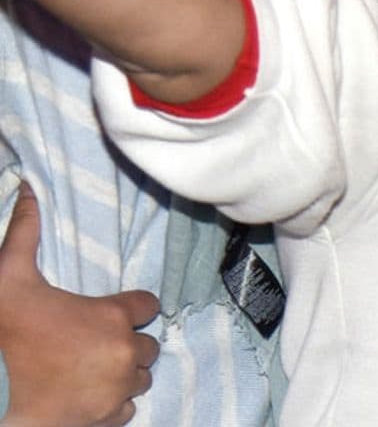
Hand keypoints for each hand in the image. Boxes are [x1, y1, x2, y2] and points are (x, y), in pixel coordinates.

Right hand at [0, 182, 159, 425]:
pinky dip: (114, 404)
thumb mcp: (10, 275)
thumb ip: (26, 231)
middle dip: (128, 342)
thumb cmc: (1, 330)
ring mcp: (114, 391)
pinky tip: (91, 394)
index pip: (149, 305)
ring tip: (95, 367)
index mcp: (112, 316)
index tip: (115, 311)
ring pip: (139, 379)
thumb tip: (27, 187)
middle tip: (98, 342)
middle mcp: (123, 353)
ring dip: (123, 373)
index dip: (133, 307)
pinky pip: (126, 411)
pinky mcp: (101, 421)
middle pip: (148, 345)